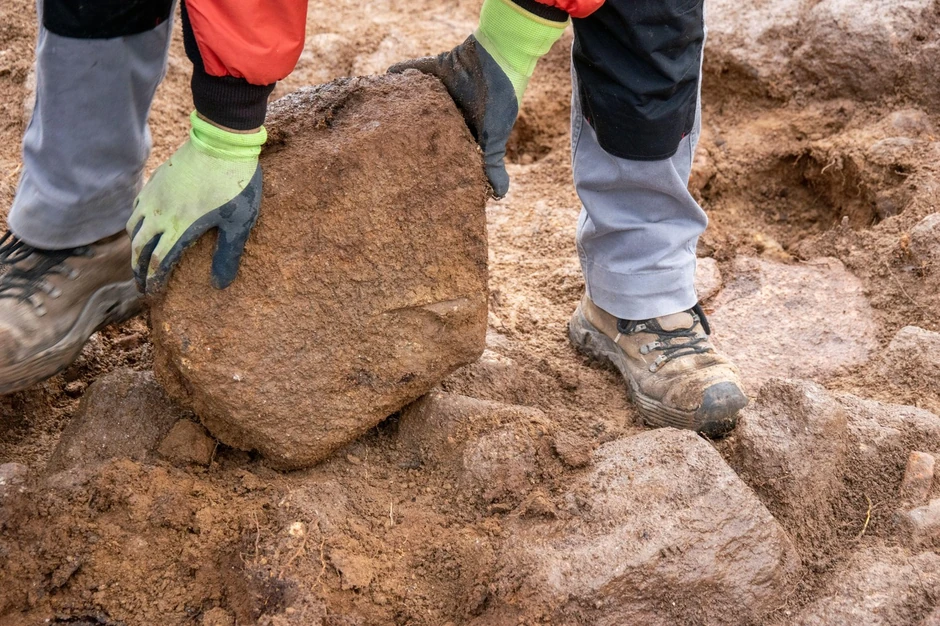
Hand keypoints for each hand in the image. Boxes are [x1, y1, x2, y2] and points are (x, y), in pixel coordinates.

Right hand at [127, 112, 264, 294]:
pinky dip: (136, 223)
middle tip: (140, 284)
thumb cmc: (235, 184)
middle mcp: (161, 213)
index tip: (152, 293)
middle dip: (138, 269)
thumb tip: (220, 285)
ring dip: (135, 247)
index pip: (159, 262)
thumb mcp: (239, 224)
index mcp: (181, 227)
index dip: (153, 280)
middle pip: (140, 248)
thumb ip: (228, 255)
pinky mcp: (156, 180)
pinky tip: (144, 226)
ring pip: (134, 227)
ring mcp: (156, 195)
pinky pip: (137, 207)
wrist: (222, 142)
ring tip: (140, 259)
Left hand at [389, 0, 565, 197]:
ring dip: (403, 108)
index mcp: (466, 128)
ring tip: (381, 122)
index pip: (446, 147)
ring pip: (417, 101)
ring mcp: (443, 89)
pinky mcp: (437, 68)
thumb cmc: (501, 100)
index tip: (413, 174)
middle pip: (426, 127)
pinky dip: (401, 72)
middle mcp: (453, 110)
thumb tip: (500, 196)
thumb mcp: (495, 137)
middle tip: (388, 153)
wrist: (502, 56)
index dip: (431, 159)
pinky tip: (384, 79)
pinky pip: (414, 70)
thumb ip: (491, 164)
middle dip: (411, 138)